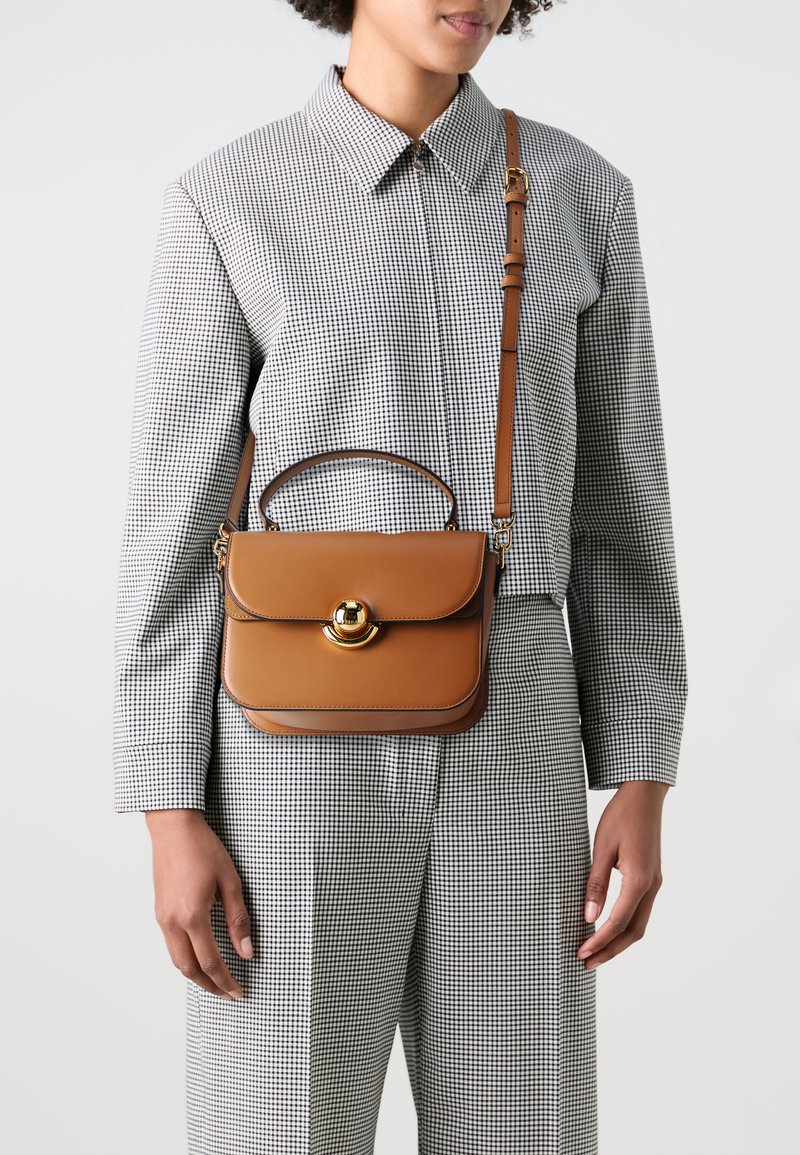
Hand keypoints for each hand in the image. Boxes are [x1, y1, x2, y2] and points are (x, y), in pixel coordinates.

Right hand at [145, 808, 252, 999]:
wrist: (173, 828)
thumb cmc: (203, 848)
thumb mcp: (230, 881)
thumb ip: (238, 919)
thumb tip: (247, 952)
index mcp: (192, 916)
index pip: (211, 962)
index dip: (227, 981)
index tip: (240, 991)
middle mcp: (172, 922)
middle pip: (189, 969)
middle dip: (210, 986)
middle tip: (229, 994)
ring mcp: (162, 918)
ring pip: (177, 960)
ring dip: (196, 975)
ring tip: (215, 982)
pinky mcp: (159, 911)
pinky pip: (171, 945)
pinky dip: (185, 959)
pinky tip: (199, 957)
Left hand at [577, 780, 669, 969]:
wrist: (644, 795)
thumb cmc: (620, 816)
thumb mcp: (602, 849)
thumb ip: (596, 884)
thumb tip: (589, 918)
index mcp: (639, 880)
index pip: (618, 922)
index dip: (599, 941)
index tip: (581, 953)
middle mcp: (652, 886)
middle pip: (633, 932)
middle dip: (610, 950)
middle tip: (586, 963)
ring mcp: (655, 882)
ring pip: (639, 923)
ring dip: (618, 941)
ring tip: (595, 952)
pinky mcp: (651, 877)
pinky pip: (640, 910)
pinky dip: (625, 926)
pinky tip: (608, 928)